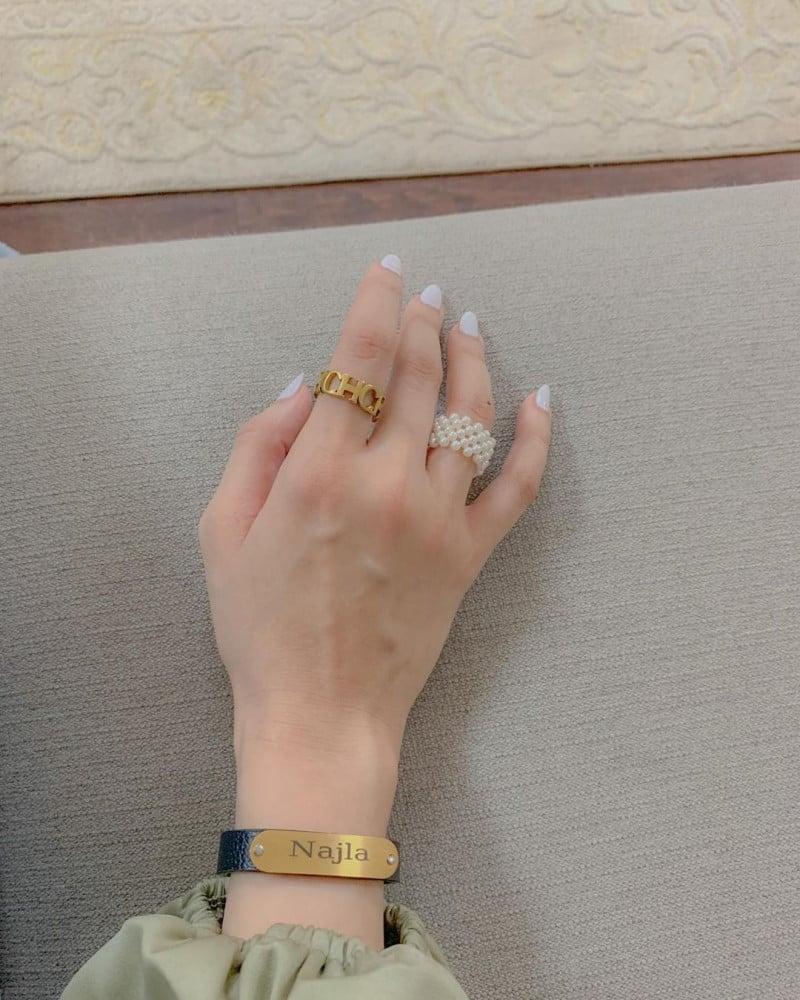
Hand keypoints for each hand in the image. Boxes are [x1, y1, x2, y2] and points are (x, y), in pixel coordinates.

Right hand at [198, 258, 550, 944]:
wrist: (322, 712)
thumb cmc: (259, 626)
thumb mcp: (221, 531)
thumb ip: (255, 445)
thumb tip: (303, 385)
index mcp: (317, 470)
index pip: (358, 359)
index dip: (376, 303)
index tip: (389, 271)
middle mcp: (386, 481)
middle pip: (417, 376)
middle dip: (423, 323)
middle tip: (428, 295)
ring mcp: (438, 517)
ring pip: (470, 414)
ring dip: (472, 359)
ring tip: (469, 327)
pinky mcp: (471, 553)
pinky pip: (519, 486)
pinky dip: (537, 438)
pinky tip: (543, 398)